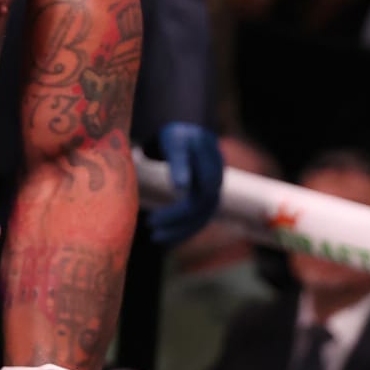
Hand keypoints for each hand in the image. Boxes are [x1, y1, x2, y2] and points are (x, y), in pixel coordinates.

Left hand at [149, 122, 224, 243]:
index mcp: (211, 165)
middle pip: (203, 209)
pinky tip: (166, 237)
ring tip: (156, 237)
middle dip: (178, 224)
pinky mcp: (208, 197)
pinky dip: (184, 228)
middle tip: (152, 230)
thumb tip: (181, 187)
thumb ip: (179, 161)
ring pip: (203, 217)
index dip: (180, 211)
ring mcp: (215, 189)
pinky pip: (199, 217)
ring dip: (181, 231)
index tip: (154, 219)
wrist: (190, 132)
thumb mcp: (176, 142)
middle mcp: (217, 180)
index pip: (202, 195)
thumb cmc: (179, 136)